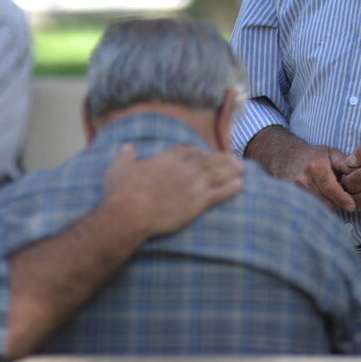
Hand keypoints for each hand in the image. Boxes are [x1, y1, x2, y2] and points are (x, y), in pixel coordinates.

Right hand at [102, 144, 243, 238]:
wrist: (129, 215)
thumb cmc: (120, 193)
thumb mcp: (118, 169)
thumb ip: (125, 156)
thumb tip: (127, 146)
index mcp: (166, 159)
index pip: (188, 150)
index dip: (198, 152)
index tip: (204, 154)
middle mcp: (183, 168)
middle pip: (208, 159)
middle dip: (222, 158)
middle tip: (233, 158)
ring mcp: (193, 184)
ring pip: (217, 173)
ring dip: (231, 170)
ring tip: (242, 168)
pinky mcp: (198, 202)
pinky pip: (219, 193)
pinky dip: (231, 188)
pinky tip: (240, 185)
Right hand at [245, 126, 355, 212]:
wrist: (288, 159)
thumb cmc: (315, 157)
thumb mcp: (332, 154)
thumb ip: (345, 164)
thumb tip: (360, 174)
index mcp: (315, 168)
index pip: (330, 188)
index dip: (342, 198)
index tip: (352, 206)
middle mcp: (303, 181)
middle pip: (326, 202)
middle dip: (339, 202)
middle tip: (345, 197)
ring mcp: (296, 192)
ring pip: (320, 208)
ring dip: (331, 206)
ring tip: (334, 197)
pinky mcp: (293, 200)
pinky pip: (311, 210)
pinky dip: (321, 209)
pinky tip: (325, 201)